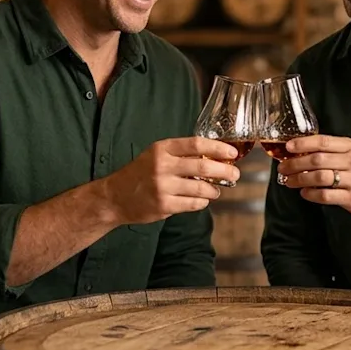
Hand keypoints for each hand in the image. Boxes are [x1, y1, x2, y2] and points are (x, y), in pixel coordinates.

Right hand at [103, 137, 240, 224]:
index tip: (232, 153)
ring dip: (214, 190)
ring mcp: (163, 187)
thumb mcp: (156, 155)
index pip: (196, 144)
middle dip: (226, 171)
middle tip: (235, 174)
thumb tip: (215, 156)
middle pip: (204, 167)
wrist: (115, 196)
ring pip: (202, 189)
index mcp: (162, 149)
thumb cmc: (140, 174)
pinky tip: (200, 200)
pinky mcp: (163, 205)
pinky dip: (202, 202)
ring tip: (215, 190)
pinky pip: (194, 204)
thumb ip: (181, 154)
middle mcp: (162, 166)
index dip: (218, 148)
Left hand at [277, 134, 350, 218]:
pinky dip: (310, 194)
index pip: (323, 142)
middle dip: (295, 163)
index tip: (288, 147)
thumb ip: (332, 151)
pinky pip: (325, 196)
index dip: (303, 144)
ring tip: (289, 181)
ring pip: (319, 177)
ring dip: (299, 179)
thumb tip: (300, 151)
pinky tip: (304, 193)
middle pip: (317, 160)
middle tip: (283, 168)